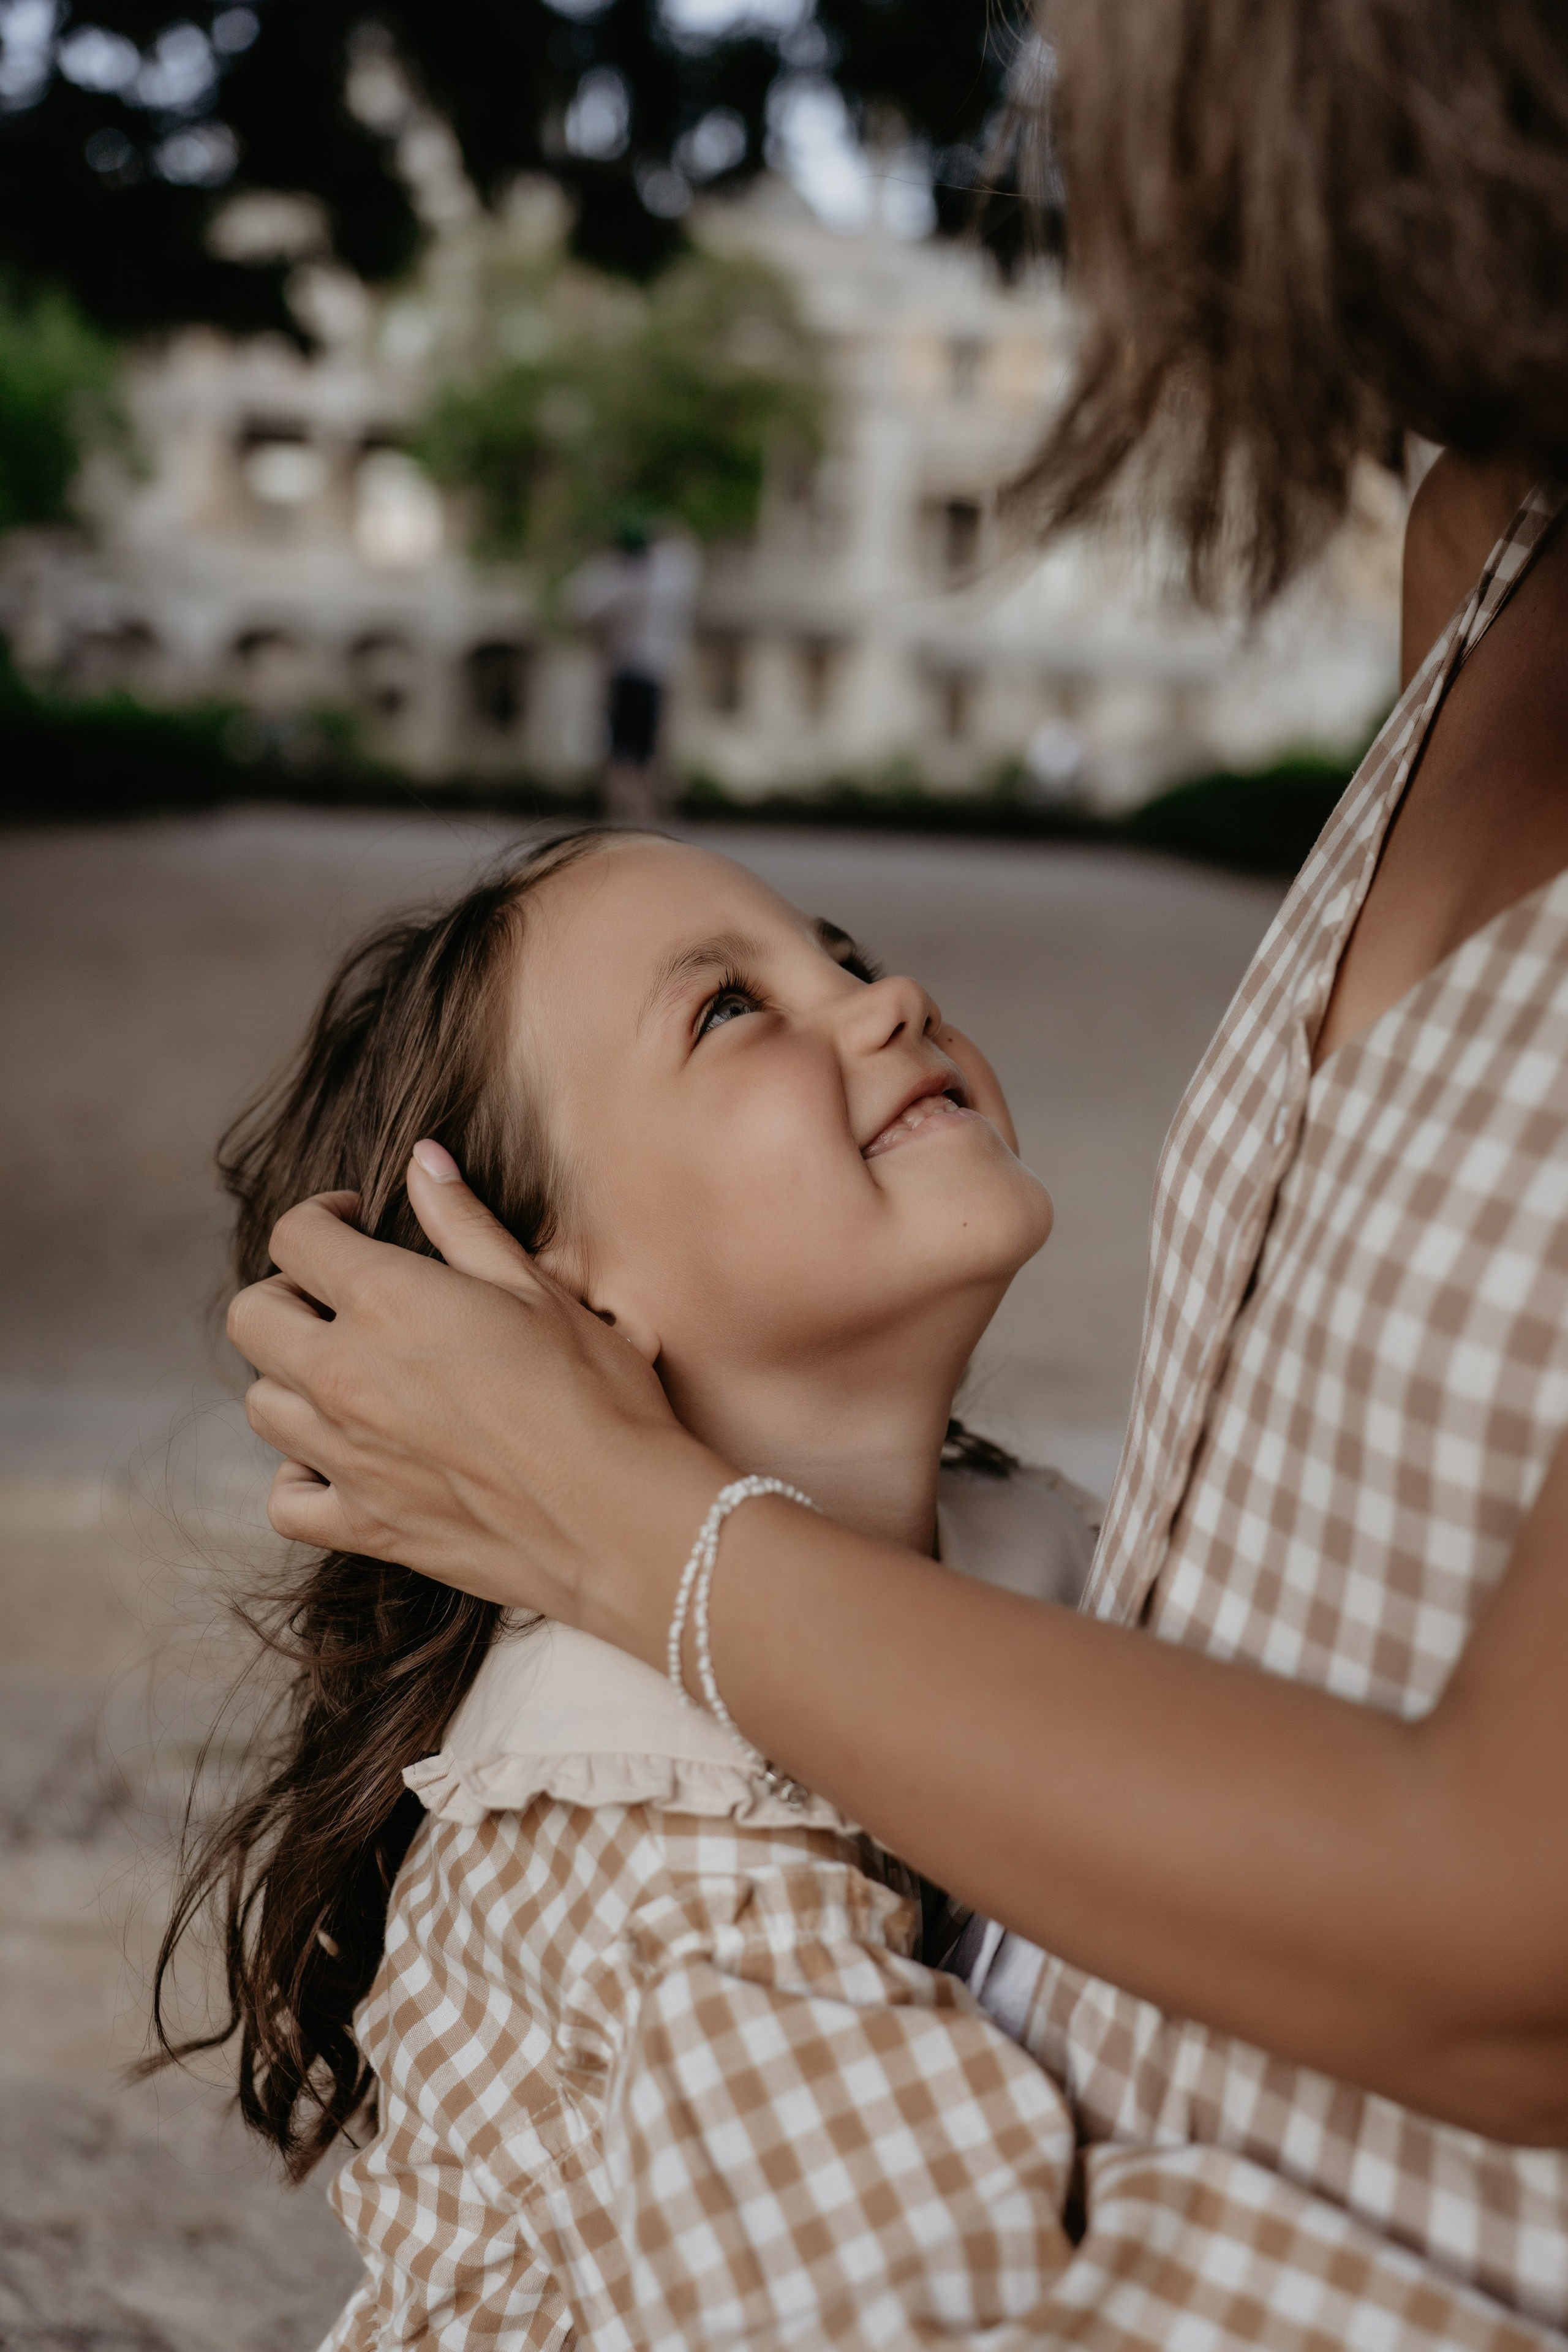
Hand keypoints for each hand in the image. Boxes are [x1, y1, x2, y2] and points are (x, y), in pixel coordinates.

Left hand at [229, 1145, 724, 1636]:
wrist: (620, 1518)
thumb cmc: (597, 1394)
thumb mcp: (538, 1289)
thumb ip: (464, 1223)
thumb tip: (423, 1159)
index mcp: (387, 1301)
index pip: (295, 1237)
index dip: (320, 1215)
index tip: (354, 1220)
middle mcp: (345, 1376)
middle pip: (252, 1317)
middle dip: (285, 1291)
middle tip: (338, 1295)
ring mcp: (346, 1457)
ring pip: (260, 1405)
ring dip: (290, 1378)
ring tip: (347, 1373)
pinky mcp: (364, 1525)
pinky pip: (285, 1500)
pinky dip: (298, 1477)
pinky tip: (337, 1459)